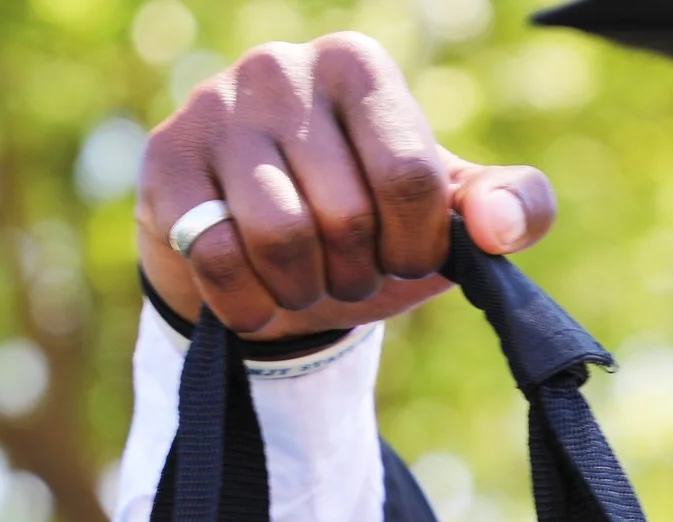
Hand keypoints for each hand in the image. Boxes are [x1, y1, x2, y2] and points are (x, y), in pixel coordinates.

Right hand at [137, 33, 554, 337]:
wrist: (254, 253)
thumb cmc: (364, 223)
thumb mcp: (443, 214)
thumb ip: (508, 209)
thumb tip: (497, 228)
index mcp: (360, 68)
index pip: (410, 176)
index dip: (415, 245)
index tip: (404, 255)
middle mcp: (281, 68)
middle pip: (345, 215)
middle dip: (357, 273)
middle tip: (348, 271)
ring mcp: (214, 109)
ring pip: (279, 236)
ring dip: (303, 290)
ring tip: (304, 281)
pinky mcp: (165, 162)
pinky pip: (217, 257)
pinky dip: (247, 303)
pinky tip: (254, 295)